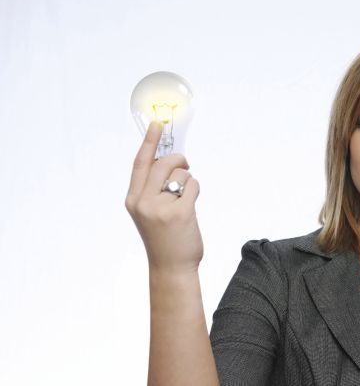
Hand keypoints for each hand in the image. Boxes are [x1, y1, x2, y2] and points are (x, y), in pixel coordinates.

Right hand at [125, 121, 203, 273]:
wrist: (171, 267)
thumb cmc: (164, 237)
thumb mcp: (149, 212)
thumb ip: (153, 188)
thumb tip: (170, 161)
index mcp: (133, 199)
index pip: (140, 163)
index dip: (149, 142)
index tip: (157, 124)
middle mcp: (143, 201)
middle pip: (163, 163)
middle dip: (178, 159)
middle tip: (186, 163)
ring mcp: (160, 207)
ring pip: (180, 174)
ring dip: (188, 180)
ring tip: (185, 199)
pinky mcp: (180, 212)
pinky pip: (193, 185)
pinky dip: (196, 190)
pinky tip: (191, 205)